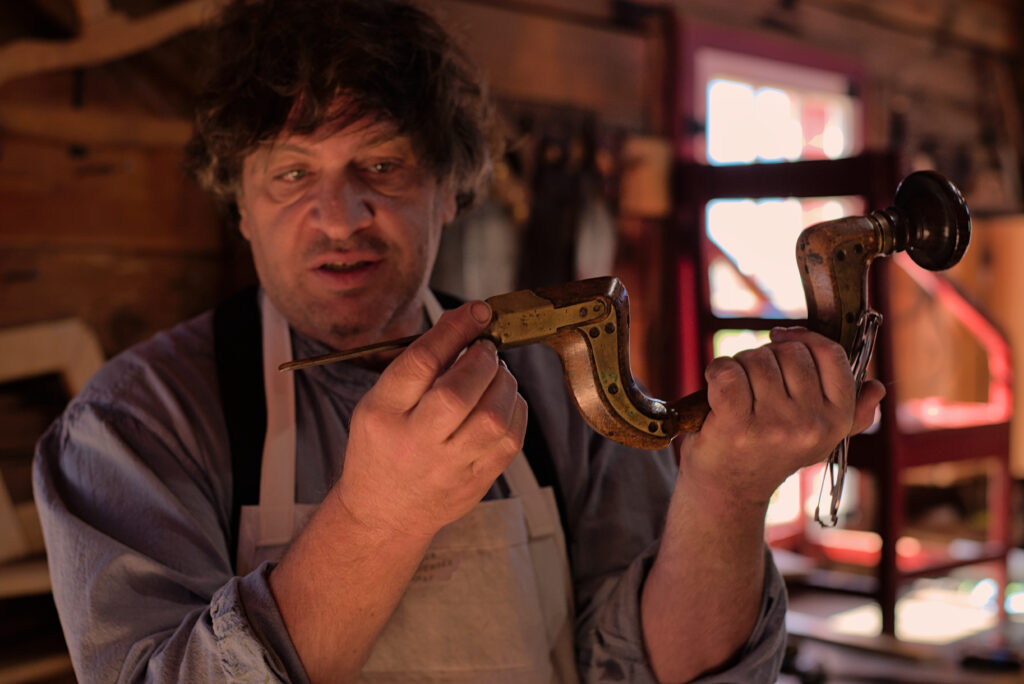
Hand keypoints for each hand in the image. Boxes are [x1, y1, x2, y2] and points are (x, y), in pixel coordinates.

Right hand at [335, 301, 526, 539]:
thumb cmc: (383, 446)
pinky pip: (511, 441)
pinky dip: (516, 410)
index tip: (476, 311)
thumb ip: (418, 367)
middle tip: (486, 350)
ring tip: (497, 374)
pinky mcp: (475, 483)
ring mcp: (447, 467)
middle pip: (459, 392)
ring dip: (504, 383)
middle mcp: (413, 442)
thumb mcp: (380, 402)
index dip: (455, 329)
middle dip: (483, 359)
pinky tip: (505, 401)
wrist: (385, 513)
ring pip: (492, 418)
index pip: (421, 362)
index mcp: (382, 413)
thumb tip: (466, 323)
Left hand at [679, 326, 884, 506]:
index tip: (783, 338)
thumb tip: (876, 388)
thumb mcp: (818, 438)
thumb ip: (850, 413)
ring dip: (740, 366)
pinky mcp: (738, 426)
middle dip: (766, 356)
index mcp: (838, 420)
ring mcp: (775, 425)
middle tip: (755, 383)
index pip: (832, 355)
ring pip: (756, 359)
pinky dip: (716, 371)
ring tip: (738, 394)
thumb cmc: (770, 452)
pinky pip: (727, 371)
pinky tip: (715, 390)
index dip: (805, 338)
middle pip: (789, 352)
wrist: (730, 489)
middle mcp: (811, 424)